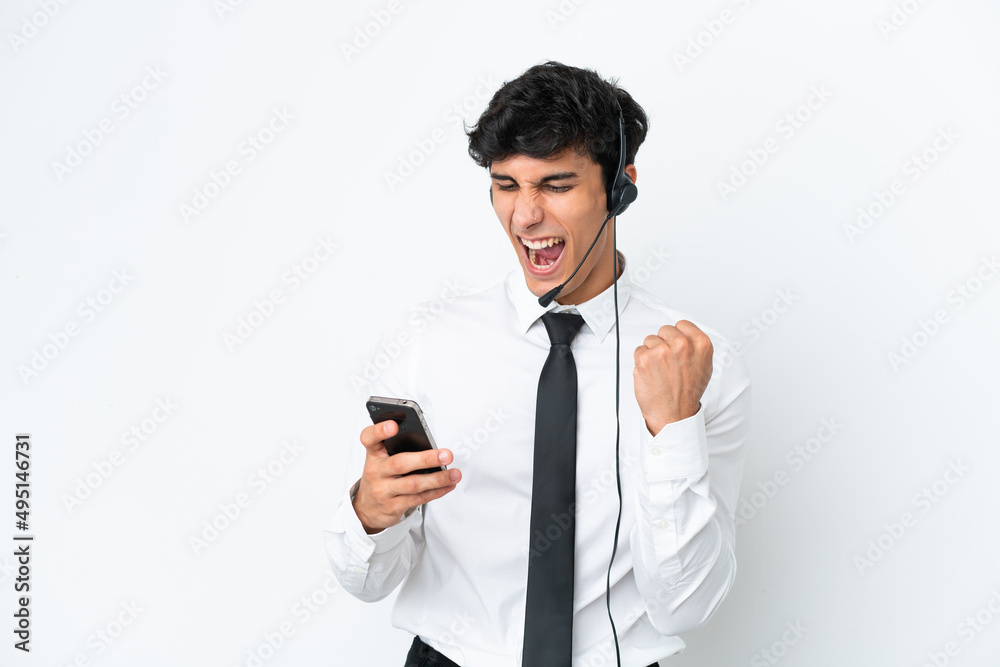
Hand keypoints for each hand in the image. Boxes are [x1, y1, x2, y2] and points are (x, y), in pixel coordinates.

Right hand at [351, 419, 461, 533]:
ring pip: (413, 484)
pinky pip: (418, 499)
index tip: (393, 425)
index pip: (369, 438)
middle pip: (400, 463)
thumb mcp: (382, 459)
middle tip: (446, 455)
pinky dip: (436, 491)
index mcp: (374, 454)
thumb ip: (399, 448)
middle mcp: (375, 471)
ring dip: (438, 479)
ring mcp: (383, 490)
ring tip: (455, 473)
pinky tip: (448, 485)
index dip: (379, 431)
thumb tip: (431, 446)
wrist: (368, 508)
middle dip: (426, 459)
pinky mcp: (393, 506)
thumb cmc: (381, 476)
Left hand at [633, 320, 713, 435]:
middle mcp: (682, 344)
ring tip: (660, 371)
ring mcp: (662, 350)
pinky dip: (641, 362)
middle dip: (664, 344)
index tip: (675, 348)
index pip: (681, 324)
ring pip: (650, 340)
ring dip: (652, 353)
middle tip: (668, 364)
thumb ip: (696, 347)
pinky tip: (651, 374)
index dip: (676, 337)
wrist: (674, 415)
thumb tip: (686, 334)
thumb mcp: (705, 366)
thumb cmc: (688, 394)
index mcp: (700, 343)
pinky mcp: (645, 358)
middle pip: (664, 330)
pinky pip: (638, 350)